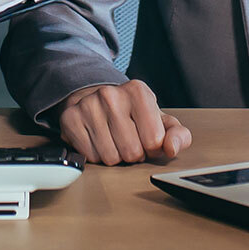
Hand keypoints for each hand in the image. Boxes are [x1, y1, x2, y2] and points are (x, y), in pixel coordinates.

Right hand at [56, 81, 191, 165]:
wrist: (96, 99)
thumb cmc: (132, 113)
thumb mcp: (160, 120)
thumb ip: (177, 135)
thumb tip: (171, 148)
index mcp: (138, 91)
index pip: (154, 141)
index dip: (152, 147)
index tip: (146, 137)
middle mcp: (111, 94)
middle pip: (132, 152)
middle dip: (133, 154)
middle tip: (128, 140)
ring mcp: (88, 105)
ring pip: (110, 158)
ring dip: (115, 156)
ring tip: (113, 140)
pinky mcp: (70, 119)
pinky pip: (91, 157)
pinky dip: (96, 156)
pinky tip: (97, 140)